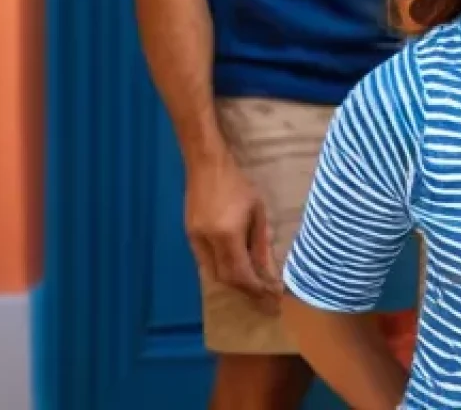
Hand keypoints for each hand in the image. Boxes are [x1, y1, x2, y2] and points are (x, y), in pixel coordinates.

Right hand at [185, 151, 281, 313]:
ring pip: (213, 273)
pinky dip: (220, 270)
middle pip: (226, 278)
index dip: (256, 288)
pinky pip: (205, 263)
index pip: (241, 273)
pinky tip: (233, 270)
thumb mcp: (257, 211)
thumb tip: (268, 270)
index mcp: (227, 235)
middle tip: (264, 296)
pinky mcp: (189, 236)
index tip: (271, 296)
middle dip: (246, 290)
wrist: (207, 166)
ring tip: (252, 286)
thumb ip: (261, 243)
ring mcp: (195, 240)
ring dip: (233, 282)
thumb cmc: (238, 184)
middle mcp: (208, 242)